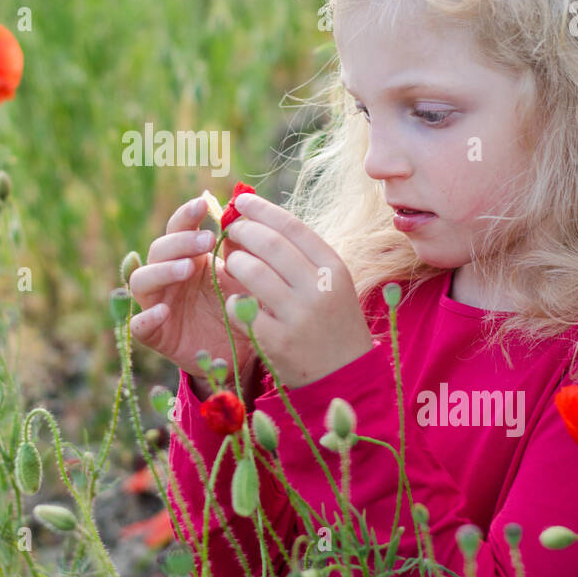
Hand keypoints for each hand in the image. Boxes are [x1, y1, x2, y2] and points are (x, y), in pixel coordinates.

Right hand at [128, 195, 259, 384]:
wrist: (241, 352)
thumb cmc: (240, 307)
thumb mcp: (246, 279)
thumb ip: (243, 253)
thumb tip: (240, 219)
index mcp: (188, 256)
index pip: (178, 228)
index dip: (186, 215)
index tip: (202, 204)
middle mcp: (167, 276)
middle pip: (158, 249)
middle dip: (180, 241)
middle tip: (207, 240)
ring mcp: (157, 304)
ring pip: (141, 280)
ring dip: (162, 270)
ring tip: (188, 268)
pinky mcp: (156, 334)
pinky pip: (139, 325)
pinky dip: (146, 317)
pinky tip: (163, 312)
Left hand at [220, 192, 374, 389]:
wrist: (345, 376)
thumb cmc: (331, 320)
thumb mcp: (328, 283)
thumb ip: (298, 255)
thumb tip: (255, 221)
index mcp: (334, 268)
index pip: (293, 227)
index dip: (263, 210)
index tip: (242, 201)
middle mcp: (320, 288)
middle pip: (271, 244)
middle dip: (245, 231)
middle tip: (232, 230)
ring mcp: (299, 316)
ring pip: (253, 272)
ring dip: (235, 262)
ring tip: (232, 263)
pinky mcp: (278, 342)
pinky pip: (241, 308)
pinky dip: (232, 300)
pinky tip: (237, 301)